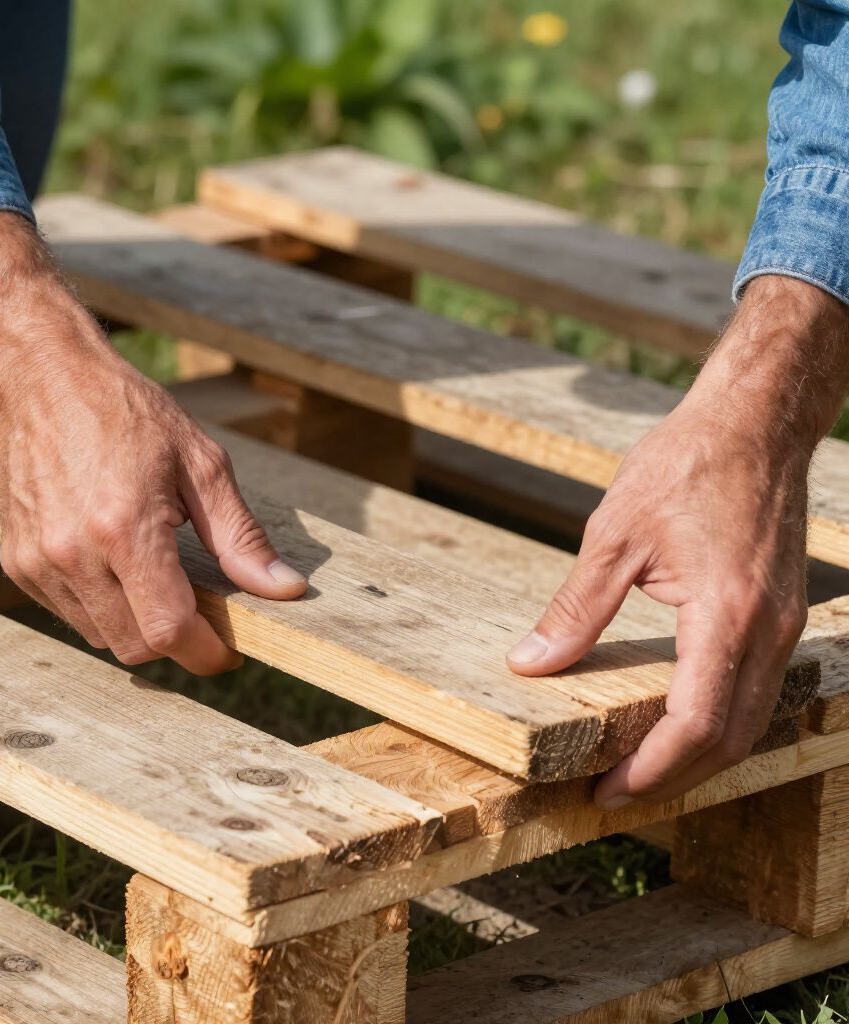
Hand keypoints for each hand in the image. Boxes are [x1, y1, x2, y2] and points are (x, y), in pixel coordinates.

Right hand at [0, 212, 305, 671]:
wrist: (43, 383)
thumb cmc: (128, 415)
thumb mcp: (201, 464)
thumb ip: (241, 537)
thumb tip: (285, 588)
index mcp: (125, 529)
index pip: (169, 630)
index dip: (205, 653)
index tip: (226, 651)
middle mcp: (75, 555)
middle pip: (135, 647)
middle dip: (175, 641)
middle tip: (197, 609)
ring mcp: (39, 563)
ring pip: (100, 638)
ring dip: (136, 626)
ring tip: (153, 575)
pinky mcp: (17, 565)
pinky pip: (70, 616)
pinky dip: (101, 608)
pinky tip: (114, 565)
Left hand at [508, 275, 848, 806]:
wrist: (755, 422)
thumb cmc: (685, 465)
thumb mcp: (614, 534)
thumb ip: (575, 608)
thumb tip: (530, 663)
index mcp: (728, 615)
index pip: (697, 725)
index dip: (652, 770)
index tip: (605, 791)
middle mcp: (769, 631)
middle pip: (729, 739)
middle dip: (673, 777)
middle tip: (613, 793)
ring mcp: (784, 625)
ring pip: (749, 720)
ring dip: (696, 755)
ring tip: (639, 768)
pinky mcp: (781, 614)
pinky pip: (756, 689)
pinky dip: (716, 720)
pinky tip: (676, 720)